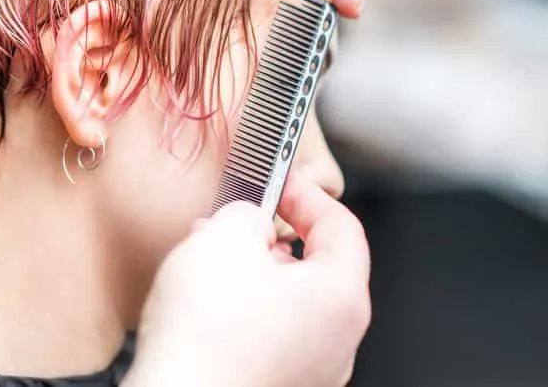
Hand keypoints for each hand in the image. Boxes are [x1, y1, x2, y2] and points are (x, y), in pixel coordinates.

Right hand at [125, 166, 371, 386]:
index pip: (342, 226)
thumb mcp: (224, 236)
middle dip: (273, 236)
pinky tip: (207, 303)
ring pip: (290, 302)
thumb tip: (249, 220)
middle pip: (317, 266)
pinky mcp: (278, 385)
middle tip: (237, 221)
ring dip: (254, 273)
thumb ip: (247, 212)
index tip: (281, 182)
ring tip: (208, 261)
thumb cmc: (204, 337)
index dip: (307, 194)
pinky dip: (245, 310)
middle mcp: (337, 342)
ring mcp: (310, 371)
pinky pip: (270, 334)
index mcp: (341, 298)